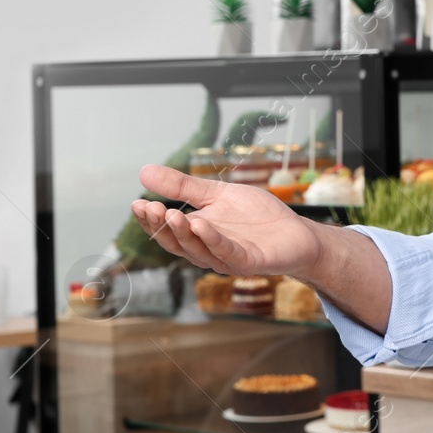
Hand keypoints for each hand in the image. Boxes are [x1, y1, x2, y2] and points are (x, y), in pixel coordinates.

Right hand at [131, 163, 327, 278]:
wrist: (296, 233)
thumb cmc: (258, 216)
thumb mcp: (218, 194)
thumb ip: (185, 187)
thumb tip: (144, 171)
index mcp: (197, 234)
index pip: (167, 230)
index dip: (150, 219)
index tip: (136, 202)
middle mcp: (207, 249)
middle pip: (177, 242)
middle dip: (161, 226)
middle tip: (149, 206)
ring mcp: (227, 258)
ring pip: (197, 249)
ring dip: (183, 233)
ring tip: (171, 214)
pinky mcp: (247, 261)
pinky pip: (225, 252)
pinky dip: (211, 240)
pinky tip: (201, 225)